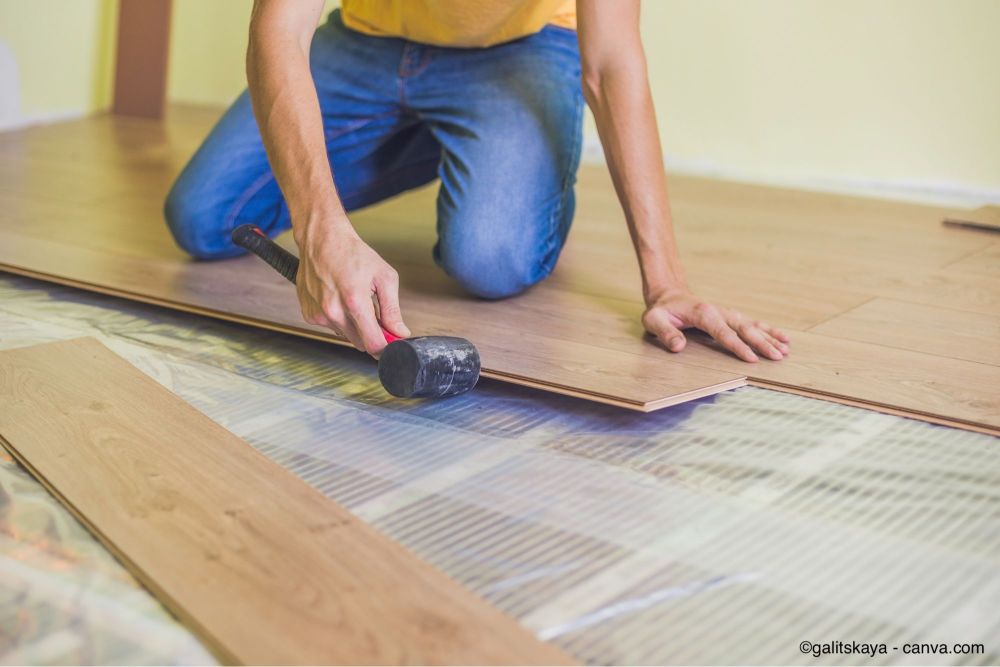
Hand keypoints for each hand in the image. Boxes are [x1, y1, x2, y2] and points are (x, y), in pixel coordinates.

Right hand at [295, 221, 409, 355]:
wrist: (322, 239)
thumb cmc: (353, 254)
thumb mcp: (384, 277)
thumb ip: (392, 310)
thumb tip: (400, 333)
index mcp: (355, 302)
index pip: (373, 344)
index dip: (386, 348)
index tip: (391, 343)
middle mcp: (333, 311)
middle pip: (360, 344)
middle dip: (371, 333)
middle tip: (374, 313)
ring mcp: (318, 314)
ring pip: (346, 335)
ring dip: (353, 325)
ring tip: (353, 299)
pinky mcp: (308, 314)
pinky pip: (331, 327)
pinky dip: (338, 318)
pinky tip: (338, 298)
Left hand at [642, 289, 789, 361]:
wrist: (669, 295)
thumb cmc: (661, 311)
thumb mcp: (654, 320)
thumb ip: (665, 333)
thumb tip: (678, 346)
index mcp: (704, 314)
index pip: (723, 332)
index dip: (738, 346)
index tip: (751, 358)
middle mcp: (720, 311)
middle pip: (744, 328)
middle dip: (761, 343)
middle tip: (777, 357)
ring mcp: (728, 313)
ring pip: (753, 325)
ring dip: (770, 337)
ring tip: (786, 350)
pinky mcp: (731, 316)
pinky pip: (753, 323)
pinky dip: (769, 330)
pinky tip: (784, 338)